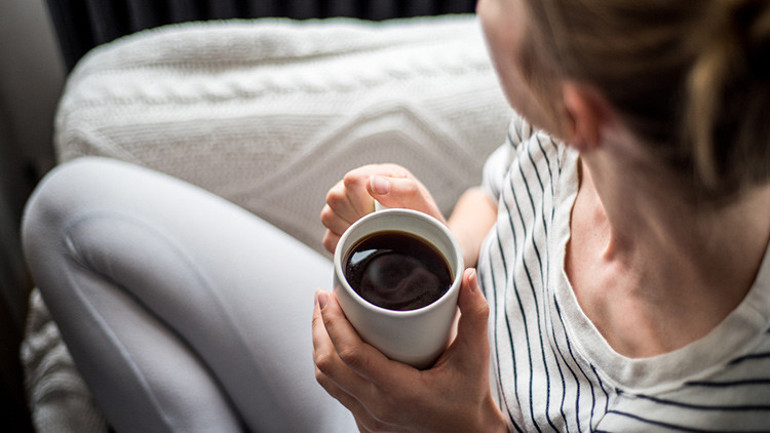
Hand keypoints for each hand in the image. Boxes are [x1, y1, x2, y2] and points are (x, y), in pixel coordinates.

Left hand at [312, 268, 507, 432]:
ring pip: (326, 379)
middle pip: (329, 364)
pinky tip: (337, 345)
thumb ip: (475, 314)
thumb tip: (468, 276)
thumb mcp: (476, 355)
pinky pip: (336, 391)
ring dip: (320, 345)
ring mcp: (369, 419)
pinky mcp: (367, 423)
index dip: (333, 322)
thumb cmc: (470, 395)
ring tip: (324, 317)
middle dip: (319, 327)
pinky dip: (330, 365)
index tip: (326, 296)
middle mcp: (378, 407)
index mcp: (400, 390)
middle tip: (323, 299)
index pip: (351, 354)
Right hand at [320, 164, 444, 253]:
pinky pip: (328, 238)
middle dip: (357, 217)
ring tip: (373, 233)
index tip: (381, 215)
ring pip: (328, 216)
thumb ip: (404, 189)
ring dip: (350, 230)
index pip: (352, 181)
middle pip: (335, 197)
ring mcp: (346, 207)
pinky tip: (363, 243)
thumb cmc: (426, 220)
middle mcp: (359, 187)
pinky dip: (344, 245)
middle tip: (378, 226)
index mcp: (379, 174)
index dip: (364, 202)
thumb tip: (374, 183)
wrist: (429, 240)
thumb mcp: (423, 204)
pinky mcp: (340, 228)